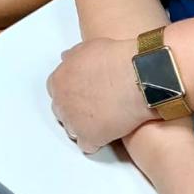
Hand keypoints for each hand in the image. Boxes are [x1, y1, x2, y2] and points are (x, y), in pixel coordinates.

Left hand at [47, 35, 151, 151]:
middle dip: (76, 110)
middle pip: (63, 111)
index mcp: (59, 80)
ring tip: (105, 119)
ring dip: (85, 127)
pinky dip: (97, 142)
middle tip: (96, 106)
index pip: (57, 91)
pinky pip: (87, 146)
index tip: (84, 92)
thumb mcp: (89, 47)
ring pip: (73, 130)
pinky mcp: (89, 138)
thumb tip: (67, 59)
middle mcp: (61, 102)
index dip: (72, 92)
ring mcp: (73, 122)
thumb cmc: (116, 60)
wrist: (136, 78)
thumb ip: (73, 57)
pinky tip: (109, 132)